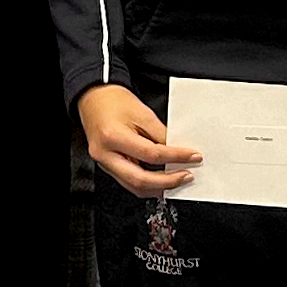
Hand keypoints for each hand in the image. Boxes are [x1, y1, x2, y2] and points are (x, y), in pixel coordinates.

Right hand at [76, 85, 199, 197]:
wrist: (93, 99)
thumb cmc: (113, 101)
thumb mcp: (142, 113)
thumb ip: (161, 135)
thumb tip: (179, 150)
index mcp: (113, 137)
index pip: (151, 154)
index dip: (176, 157)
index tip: (193, 156)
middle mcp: (105, 154)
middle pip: (140, 180)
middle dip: (167, 182)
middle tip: (186, 176)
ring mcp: (104, 163)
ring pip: (133, 186)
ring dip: (158, 187)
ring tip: (176, 180)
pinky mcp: (107, 166)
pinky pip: (129, 182)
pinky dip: (147, 183)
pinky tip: (160, 180)